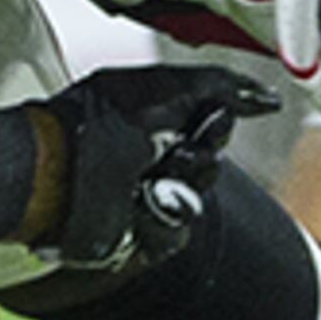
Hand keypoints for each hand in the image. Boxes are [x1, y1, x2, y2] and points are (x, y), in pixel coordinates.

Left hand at [33, 65, 277, 270]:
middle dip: (198, 152)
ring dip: (178, 184)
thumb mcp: (162, 87)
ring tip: (148, 178)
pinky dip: (161, 215)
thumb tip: (266, 96)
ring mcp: (144, 197)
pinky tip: (141, 203)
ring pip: (196, 197)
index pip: (213, 122)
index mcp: (155, 119)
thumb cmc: (95, 124)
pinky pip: (175, 230)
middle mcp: (151, 157)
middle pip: (208, 161)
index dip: (220, 120)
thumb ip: (215, 85)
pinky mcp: (138, 234)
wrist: (54, 176)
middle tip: (169, 147)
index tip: (230, 112)